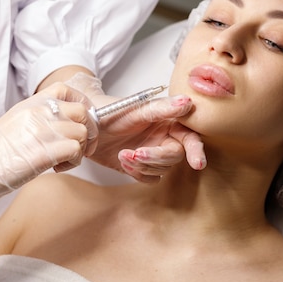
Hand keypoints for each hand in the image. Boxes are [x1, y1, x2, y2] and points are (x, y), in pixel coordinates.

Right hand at [0, 83, 97, 203]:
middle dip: (90, 131)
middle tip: (82, 146)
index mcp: (31, 103)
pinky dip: (74, 162)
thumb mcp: (17, 121)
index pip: (66, 90)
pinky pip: (76, 150)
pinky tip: (58, 167)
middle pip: (83, 112)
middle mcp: (38, 112)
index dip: (83, 104)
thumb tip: (65, 122)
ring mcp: (42, 130)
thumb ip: (40, 116)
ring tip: (64, 159)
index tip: (85, 119)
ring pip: (83, 132)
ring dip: (81, 149)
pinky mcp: (45, 151)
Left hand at [65, 73, 206, 181]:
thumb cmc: (110, 112)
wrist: (86, 126)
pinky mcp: (141, 167)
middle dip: (156, 157)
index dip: (195, 149)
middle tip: (137, 153)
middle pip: (175, 156)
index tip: (197, 163)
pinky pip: (150, 178)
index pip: (189, 137)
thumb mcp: (135, 109)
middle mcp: (163, 137)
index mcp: (167, 121)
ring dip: (143, 165)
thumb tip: (187, 103)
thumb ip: (163, 108)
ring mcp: (153, 153)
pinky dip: (137, 173)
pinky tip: (123, 161)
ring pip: (163, 169)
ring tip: (123, 154)